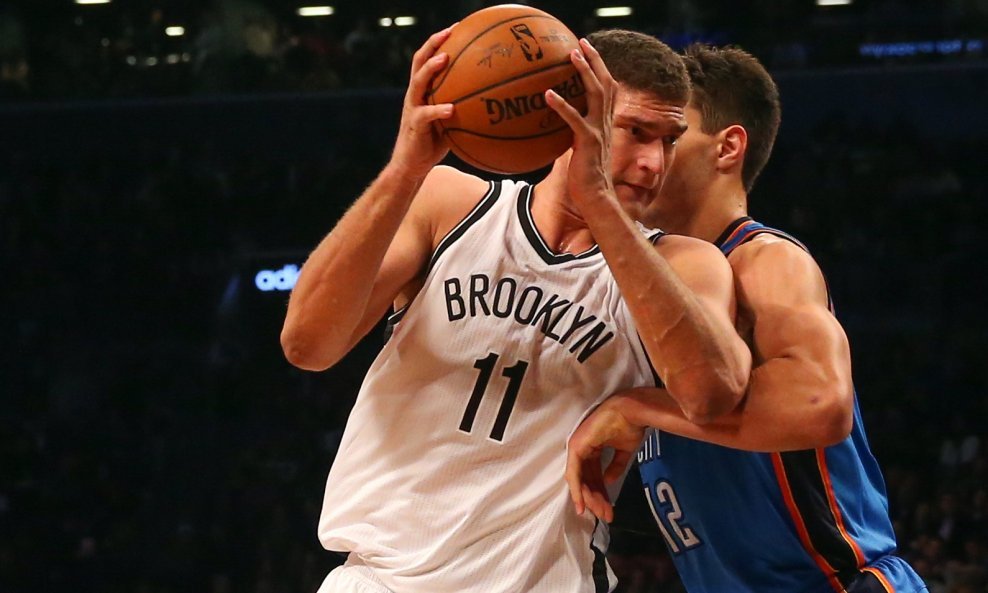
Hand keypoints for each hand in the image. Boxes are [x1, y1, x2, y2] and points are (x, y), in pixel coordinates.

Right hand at [389, 25, 456, 178]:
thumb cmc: (433, 144)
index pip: (427, 59)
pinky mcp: (414, 125)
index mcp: (422, 91)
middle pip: (419, 61)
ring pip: (418, 82)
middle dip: (433, 44)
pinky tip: (452, 109)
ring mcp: (412, 108)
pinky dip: (438, 110)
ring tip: (445, 59)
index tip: (456, 28)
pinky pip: (426, 114)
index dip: (439, 42)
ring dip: (431, 69)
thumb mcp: (450, 123)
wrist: (411, 166)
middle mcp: (415, 95)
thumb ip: (463, 109)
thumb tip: (492, 104)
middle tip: (450, 33)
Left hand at [545, 38, 616, 206]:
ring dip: (583, 72)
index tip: (589, 52)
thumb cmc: (585, 179)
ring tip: (571, 55)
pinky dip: (562, 105)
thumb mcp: (581, 151)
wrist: (596, 197)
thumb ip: (574, 136)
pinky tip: (548, 94)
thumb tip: (557, 129)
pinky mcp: (587, 142)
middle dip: (595, 61)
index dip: (601, 70)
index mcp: (605, 124)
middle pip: (605, 83)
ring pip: (595, 94)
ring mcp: (598, 131)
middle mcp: (605, 123)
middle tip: (582, 42)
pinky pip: (574, 119)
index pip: (608, 90)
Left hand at [565, 395, 645, 522]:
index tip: (608, 509)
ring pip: (579, 480)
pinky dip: (577, 490)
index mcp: (591, 448)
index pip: (593, 474)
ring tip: (602, 513)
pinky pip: (574, 474)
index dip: (600, 492)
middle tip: (606, 516)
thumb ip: (615, 466)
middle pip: (586, 480)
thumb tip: (610, 481)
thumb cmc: (628, 426)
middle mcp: (582, 449)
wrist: (631, 412)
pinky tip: (582, 505)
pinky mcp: (576, 448)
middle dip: (597, 499)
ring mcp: (577, 447)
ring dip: (590, 499)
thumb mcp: (623, 451)